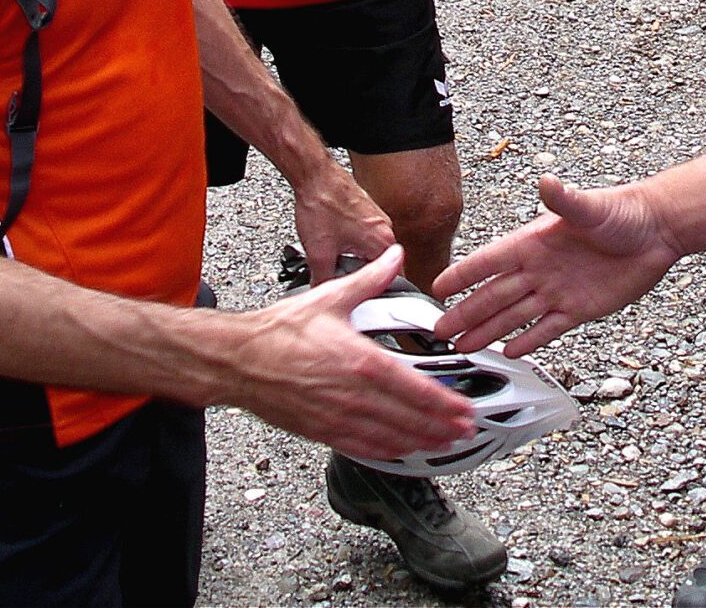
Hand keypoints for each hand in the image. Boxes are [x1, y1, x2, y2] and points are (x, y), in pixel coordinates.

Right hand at [224, 246, 475, 461]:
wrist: (239, 360)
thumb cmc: (280, 331)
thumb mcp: (331, 298)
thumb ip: (370, 279)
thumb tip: (394, 256)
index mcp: (361, 361)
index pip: (415, 389)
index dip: (445, 404)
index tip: (464, 409)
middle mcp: (354, 395)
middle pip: (409, 419)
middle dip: (442, 427)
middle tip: (465, 430)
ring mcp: (338, 418)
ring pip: (390, 438)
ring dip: (421, 442)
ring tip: (444, 443)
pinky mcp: (322, 431)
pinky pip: (363, 447)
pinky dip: (388, 450)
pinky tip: (402, 449)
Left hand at [292, 162, 396, 283]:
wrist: (313, 175)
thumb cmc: (321, 204)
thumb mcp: (318, 255)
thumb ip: (324, 282)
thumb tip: (323, 294)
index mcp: (382, 241)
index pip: (392, 279)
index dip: (376, 293)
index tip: (365, 298)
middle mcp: (385, 228)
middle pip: (380, 265)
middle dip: (362, 275)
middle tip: (345, 283)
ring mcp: (377, 218)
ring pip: (371, 250)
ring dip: (356, 258)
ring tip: (336, 260)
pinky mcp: (366, 210)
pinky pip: (365, 236)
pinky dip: (352, 244)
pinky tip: (334, 242)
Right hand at [431, 175, 679, 355]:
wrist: (657, 232)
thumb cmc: (623, 213)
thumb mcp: (590, 207)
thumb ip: (564, 199)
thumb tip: (547, 182)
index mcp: (534, 242)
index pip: (489, 261)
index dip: (463, 274)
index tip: (437, 287)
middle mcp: (540, 269)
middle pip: (494, 295)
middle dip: (466, 312)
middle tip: (440, 330)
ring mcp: (557, 291)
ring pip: (514, 316)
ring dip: (488, 331)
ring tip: (463, 346)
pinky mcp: (579, 309)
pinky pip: (547, 329)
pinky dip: (528, 341)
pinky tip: (508, 351)